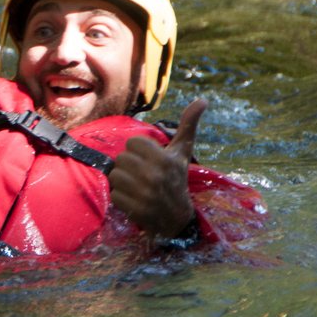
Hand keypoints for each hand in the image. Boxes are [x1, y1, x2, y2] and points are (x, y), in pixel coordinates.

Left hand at [109, 98, 204, 237]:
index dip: (138, 151)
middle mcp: (155, 175)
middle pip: (121, 158)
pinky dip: (120, 198)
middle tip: (142, 175)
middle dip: (129, 166)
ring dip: (122, 182)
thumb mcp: (182, 152)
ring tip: (137, 187)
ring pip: (114, 175)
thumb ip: (188, 125)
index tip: (149, 160)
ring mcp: (144, 194)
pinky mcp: (135, 209)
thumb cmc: (177, 178)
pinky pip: (114, 194)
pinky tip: (134, 200)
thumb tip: (202, 99)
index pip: (132, 142)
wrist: (176, 217)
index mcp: (165, 159)